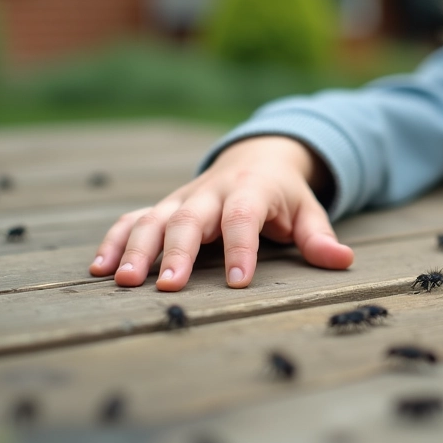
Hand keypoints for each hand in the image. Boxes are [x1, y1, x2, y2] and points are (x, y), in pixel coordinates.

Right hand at [89, 136, 352, 290]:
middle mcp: (210, 192)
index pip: (244, 218)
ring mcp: (182, 199)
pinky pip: (132, 220)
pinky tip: (99, 269)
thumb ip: (319, 237)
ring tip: (124, 281)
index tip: (240, 281)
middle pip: (189, 219)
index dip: (242, 248)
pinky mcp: (162, 207)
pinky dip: (114, 241)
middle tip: (167, 285)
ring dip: (136, 249)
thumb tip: (343, 260)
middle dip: (177, 252)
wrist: (256, 157)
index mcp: (250, 191)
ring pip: (153, 220)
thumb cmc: (284, 195)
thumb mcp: (308, 211)